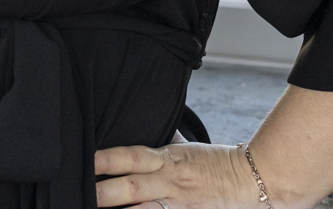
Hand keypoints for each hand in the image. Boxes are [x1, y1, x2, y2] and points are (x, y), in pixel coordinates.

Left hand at [94, 143, 262, 207]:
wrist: (254, 179)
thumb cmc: (215, 162)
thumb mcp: (185, 148)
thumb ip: (159, 144)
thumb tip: (134, 131)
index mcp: (168, 158)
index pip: (132, 156)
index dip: (107, 158)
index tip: (85, 159)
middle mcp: (170, 182)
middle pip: (131, 187)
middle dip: (103, 193)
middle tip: (79, 192)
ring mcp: (179, 205)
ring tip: (91, 208)